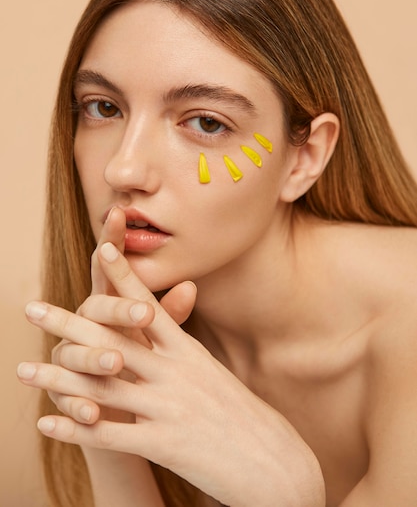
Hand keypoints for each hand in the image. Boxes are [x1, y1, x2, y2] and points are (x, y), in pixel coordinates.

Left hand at [18, 238, 323, 505]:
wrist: (276, 462)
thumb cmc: (244, 416)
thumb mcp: (214, 376)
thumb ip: (185, 353)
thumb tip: (166, 332)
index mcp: (189, 353)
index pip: (149, 306)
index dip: (122, 276)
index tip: (101, 248)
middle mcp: (176, 373)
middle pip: (112, 341)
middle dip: (68, 322)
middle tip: (32, 306)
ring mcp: (169, 407)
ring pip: (101, 387)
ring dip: (56, 377)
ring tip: (23, 369)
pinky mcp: (164, 444)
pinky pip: (109, 434)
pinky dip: (74, 427)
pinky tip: (46, 421)